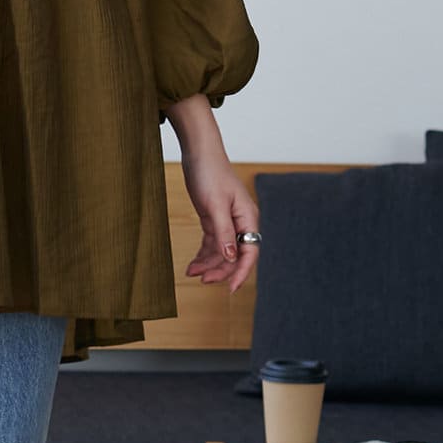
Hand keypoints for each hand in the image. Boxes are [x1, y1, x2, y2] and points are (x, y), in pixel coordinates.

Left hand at [180, 151, 259, 293]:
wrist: (199, 153)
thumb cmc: (210, 174)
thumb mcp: (214, 204)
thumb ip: (223, 232)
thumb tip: (231, 257)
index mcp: (248, 219)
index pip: (249, 252)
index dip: (241, 272)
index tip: (231, 289)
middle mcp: (241, 223)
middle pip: (235, 255)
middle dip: (220, 270)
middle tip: (203, 280)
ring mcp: (228, 222)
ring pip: (222, 251)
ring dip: (209, 264)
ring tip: (192, 273)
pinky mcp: (214, 219)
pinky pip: (212, 243)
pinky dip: (203, 254)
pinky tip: (193, 264)